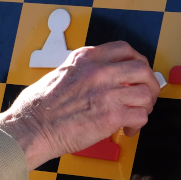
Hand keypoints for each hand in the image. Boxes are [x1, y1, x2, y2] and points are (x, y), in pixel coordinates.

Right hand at [0, 42, 159, 169]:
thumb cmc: (38, 107)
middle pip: (142, 69)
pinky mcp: (111, 116)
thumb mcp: (60, 73)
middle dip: (149, 83)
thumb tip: (101, 78)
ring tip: (135, 115)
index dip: (136, 61)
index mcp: (86, 58)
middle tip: (145, 95)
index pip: (124, 49)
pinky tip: (127, 129)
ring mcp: (107, 93)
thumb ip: (83, 71)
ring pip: (146, 94)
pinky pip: (140, 116)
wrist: (31, 127)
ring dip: (145, 106)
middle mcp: (99, 71)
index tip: (137, 72)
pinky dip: (137, 125)